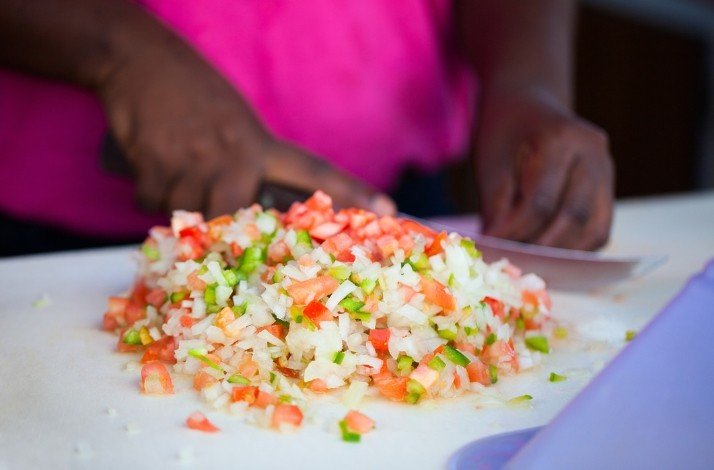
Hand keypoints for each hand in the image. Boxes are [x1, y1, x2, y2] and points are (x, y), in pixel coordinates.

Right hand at [97, 24, 393, 217]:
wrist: (136, 59)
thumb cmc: (191, 92)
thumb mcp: (234, 121)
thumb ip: (247, 163)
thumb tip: (249, 211)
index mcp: (259, 143)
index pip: (314, 172)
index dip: (350, 194)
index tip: (389, 212)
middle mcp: (234, 156)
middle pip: (238, 220)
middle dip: (224, 226)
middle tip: (211, 204)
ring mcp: (195, 163)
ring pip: (189, 217)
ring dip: (179, 198)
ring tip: (175, 160)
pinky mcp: (155, 169)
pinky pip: (154, 203)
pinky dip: (151, 188)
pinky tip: (153, 157)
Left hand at [473, 88, 613, 249]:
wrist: (527, 104)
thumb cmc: (503, 133)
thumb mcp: (489, 162)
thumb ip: (495, 205)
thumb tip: (498, 249)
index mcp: (560, 138)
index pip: (541, 200)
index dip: (517, 232)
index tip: (495, 250)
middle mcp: (593, 152)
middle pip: (574, 216)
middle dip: (542, 248)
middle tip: (514, 265)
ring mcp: (607, 169)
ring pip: (595, 228)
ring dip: (564, 254)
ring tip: (531, 265)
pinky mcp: (609, 188)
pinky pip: (600, 228)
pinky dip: (576, 248)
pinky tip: (549, 255)